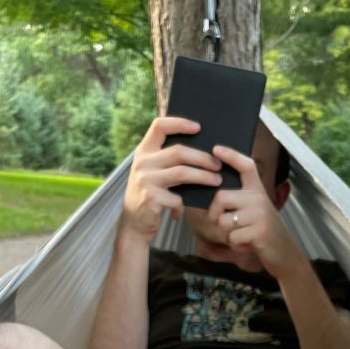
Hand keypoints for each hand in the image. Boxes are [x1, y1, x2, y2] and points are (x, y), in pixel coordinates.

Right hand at [121, 117, 222, 241]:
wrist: (132, 225)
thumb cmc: (148, 196)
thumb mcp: (150, 173)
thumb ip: (165, 160)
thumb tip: (199, 150)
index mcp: (143, 152)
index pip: (159, 126)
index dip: (179, 123)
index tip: (198, 127)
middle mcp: (142, 163)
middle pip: (179, 151)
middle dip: (203, 158)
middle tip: (218, 165)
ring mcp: (146, 180)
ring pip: (183, 173)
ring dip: (204, 177)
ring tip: (216, 181)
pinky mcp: (151, 198)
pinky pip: (177, 198)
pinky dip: (182, 206)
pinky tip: (180, 212)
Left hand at [207, 144, 303, 275]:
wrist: (286, 255)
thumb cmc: (265, 234)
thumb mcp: (257, 212)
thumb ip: (242, 202)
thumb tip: (217, 199)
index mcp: (259, 191)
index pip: (246, 166)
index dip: (231, 156)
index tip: (216, 149)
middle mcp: (259, 199)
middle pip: (221, 197)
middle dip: (215, 214)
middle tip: (223, 225)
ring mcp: (260, 215)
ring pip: (224, 221)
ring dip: (226, 234)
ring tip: (240, 237)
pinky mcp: (259, 232)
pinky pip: (232, 237)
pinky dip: (235, 245)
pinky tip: (247, 245)